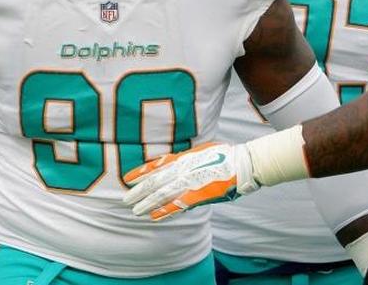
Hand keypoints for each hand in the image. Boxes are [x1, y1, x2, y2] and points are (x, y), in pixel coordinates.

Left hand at [122, 141, 258, 219]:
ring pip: (161, 195)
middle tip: (125, 200)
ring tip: (135, 211)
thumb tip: (173, 162)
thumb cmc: (224, 155)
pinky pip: (177, 205)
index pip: (156, 165)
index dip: (140, 172)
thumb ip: (185, 158)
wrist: (242, 164)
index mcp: (183, 158)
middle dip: (138, 191)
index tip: (127, 178)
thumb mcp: (201, 151)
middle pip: (154, 182)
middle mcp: (182, 170)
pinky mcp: (198, 195)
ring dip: (147, 203)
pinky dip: (165, 211)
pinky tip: (154, 217)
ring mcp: (189, 183)